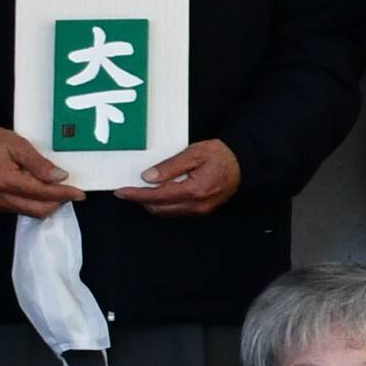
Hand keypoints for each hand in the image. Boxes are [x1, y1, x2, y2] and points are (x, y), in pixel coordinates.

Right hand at [0, 126, 81, 216]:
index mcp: (4, 180)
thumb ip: (39, 163)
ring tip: (58, 190)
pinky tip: (41, 192)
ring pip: (32, 213)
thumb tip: (60, 177)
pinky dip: (36, 204)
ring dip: (48, 204)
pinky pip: (22, 210)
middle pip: (38, 209)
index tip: (80, 193)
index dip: (63, 194)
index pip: (41, 192)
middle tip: (71, 191)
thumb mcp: (18, 144)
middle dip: (58, 201)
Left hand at [117, 138, 240, 216]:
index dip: (136, 194)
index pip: (157, 196)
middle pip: (158, 208)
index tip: (121, 191)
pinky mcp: (201, 210)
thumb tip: (148, 177)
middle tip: (126, 190)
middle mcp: (196, 205)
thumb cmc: (221, 155)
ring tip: (139, 191)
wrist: (243, 164)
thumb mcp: (195, 153)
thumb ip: (171, 166)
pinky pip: (175, 211)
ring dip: (150, 203)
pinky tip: (157, 193)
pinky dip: (162, 204)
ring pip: (166, 212)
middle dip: (139, 200)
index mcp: (194, 190)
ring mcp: (199, 210)